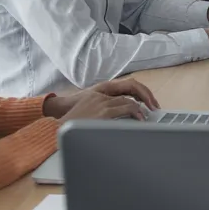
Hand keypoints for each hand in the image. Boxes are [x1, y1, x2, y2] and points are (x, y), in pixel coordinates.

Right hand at [44, 78, 159, 117]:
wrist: (54, 125)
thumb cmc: (70, 120)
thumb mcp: (88, 110)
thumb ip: (103, 108)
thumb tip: (121, 115)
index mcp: (100, 91)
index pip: (126, 84)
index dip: (139, 91)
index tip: (148, 100)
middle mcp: (101, 93)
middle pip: (131, 88)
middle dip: (145, 96)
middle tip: (154, 107)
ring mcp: (101, 102)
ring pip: (128, 100)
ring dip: (141, 108)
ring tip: (147, 116)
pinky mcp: (102, 112)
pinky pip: (125, 108)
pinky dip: (135, 112)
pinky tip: (139, 119)